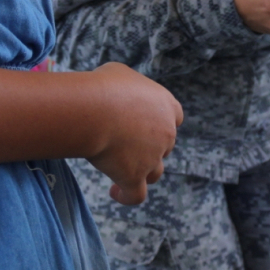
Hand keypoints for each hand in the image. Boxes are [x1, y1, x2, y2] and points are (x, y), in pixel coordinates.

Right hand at [86, 63, 182, 205]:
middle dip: (149, 145)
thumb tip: (116, 91)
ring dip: (142, 171)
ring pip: (155, 171)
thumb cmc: (103, 87)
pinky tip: (115, 192)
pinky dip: (127, 196)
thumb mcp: (119, 74)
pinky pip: (136, 195)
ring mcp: (153, 157)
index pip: (175, 117)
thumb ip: (127, 86)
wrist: (94, 110)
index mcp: (166, 105)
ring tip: (121, 171)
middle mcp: (166, 132)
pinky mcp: (135, 176)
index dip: (162, 121)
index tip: (146, 123)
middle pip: (165, 145)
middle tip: (122, 142)